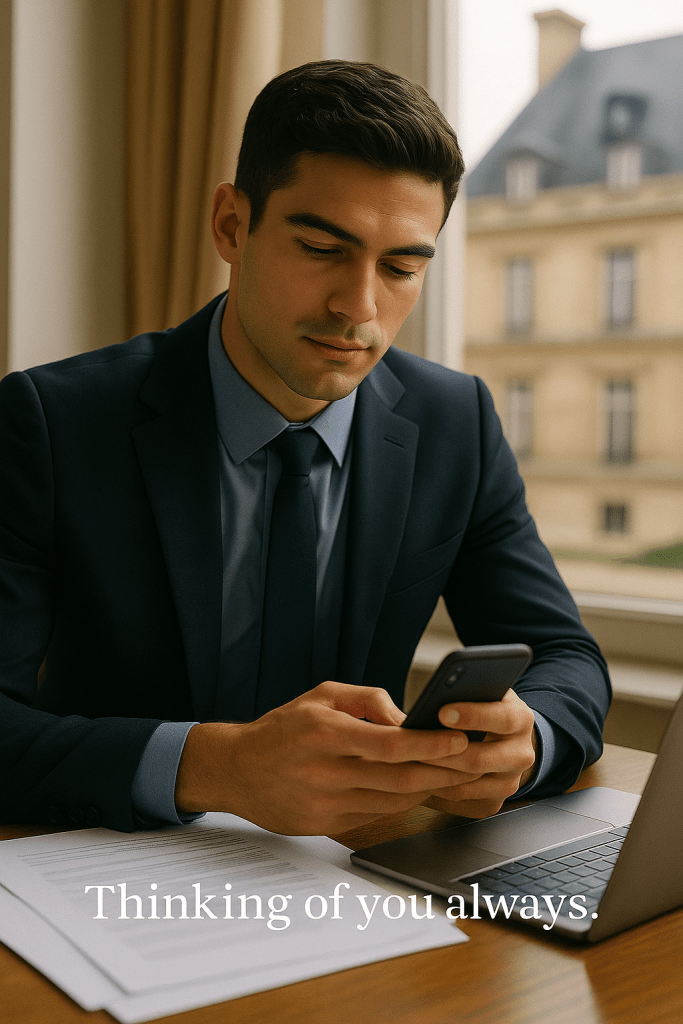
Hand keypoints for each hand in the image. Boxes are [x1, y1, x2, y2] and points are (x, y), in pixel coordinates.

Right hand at [174, 681, 469, 834]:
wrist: (235, 770)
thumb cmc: (282, 728)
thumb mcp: (320, 696)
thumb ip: (367, 700)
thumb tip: (407, 719)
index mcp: (324, 732)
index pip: (391, 744)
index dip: (430, 745)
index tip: (458, 741)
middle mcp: (324, 770)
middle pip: (399, 778)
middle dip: (442, 772)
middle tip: (472, 764)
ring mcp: (324, 802)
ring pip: (392, 801)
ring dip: (427, 790)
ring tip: (454, 777)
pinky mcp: (323, 825)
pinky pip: (375, 815)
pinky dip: (401, 803)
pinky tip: (418, 791)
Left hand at [421, 689, 536, 818]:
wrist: (505, 740)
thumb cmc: (483, 709)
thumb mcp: (481, 692)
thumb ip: (463, 690)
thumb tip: (431, 696)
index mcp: (520, 720)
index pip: (501, 718)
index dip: (472, 716)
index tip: (442, 711)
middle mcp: (520, 755)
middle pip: (479, 759)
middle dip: (442, 752)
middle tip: (412, 744)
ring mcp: (508, 783)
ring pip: (466, 786)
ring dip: (433, 775)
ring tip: (405, 762)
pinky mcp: (492, 803)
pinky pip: (459, 801)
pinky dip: (435, 791)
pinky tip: (414, 779)